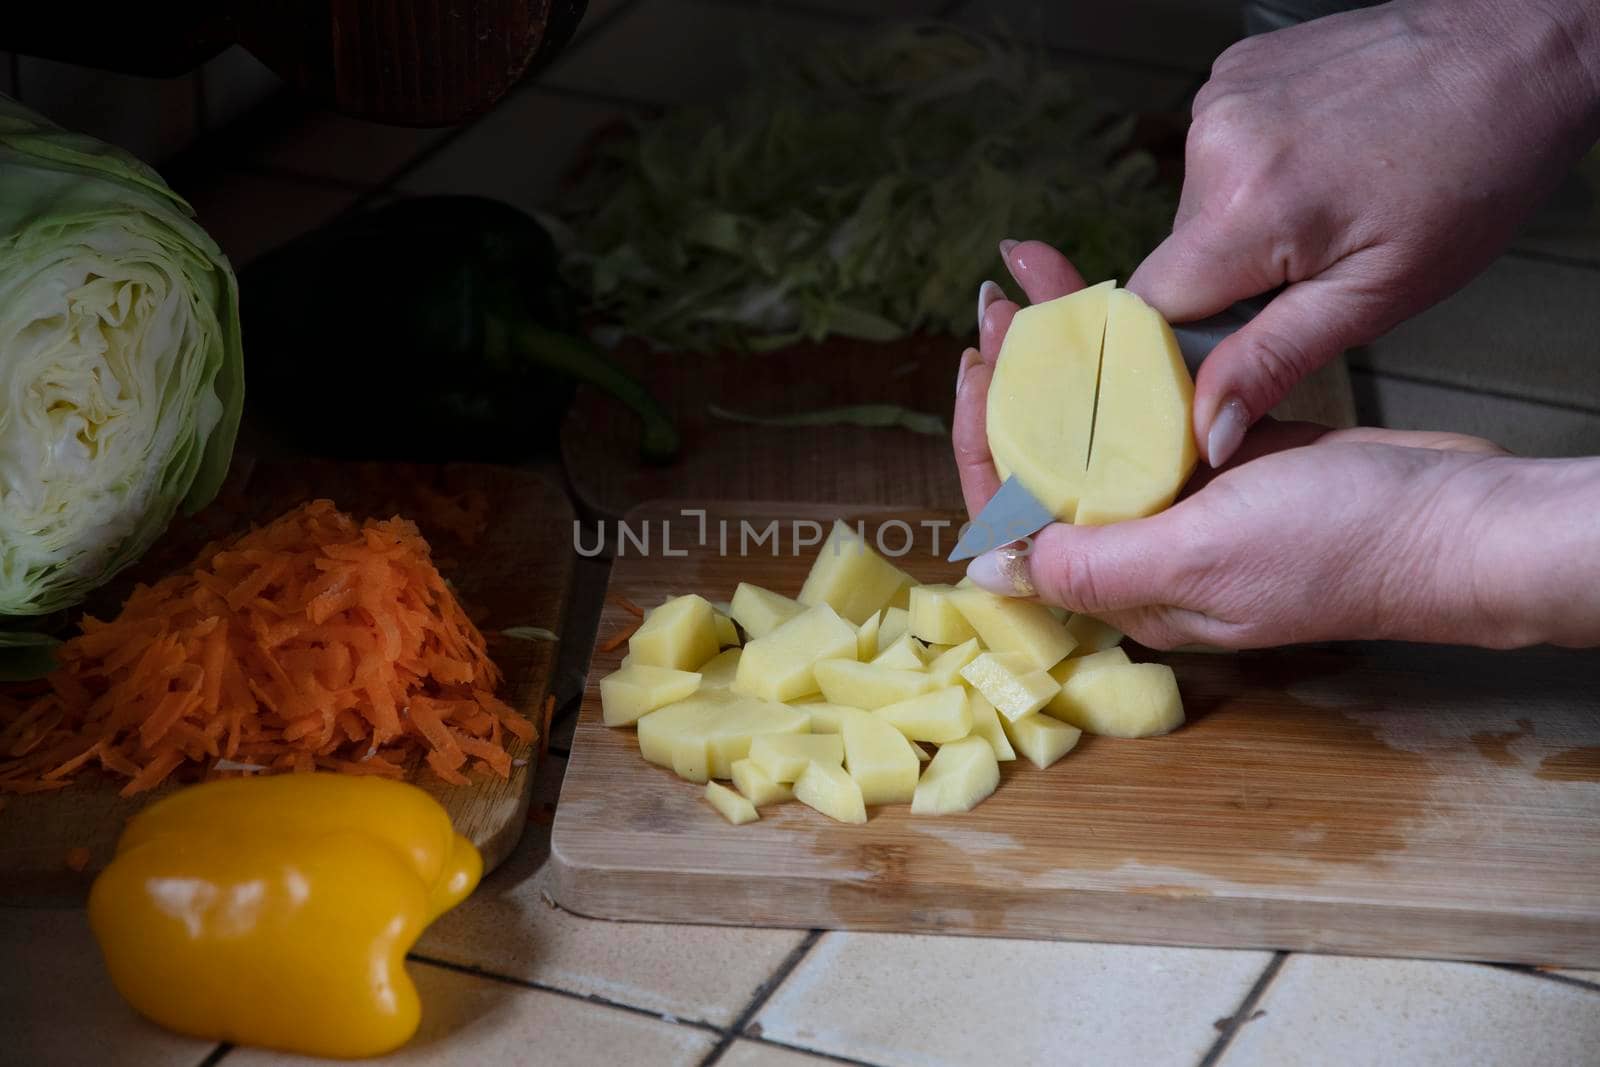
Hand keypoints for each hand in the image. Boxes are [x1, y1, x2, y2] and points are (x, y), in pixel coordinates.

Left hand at [960, 242, 1525, 649]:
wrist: (1463, 520)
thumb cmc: (1344, 545)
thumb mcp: (1203, 556)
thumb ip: (1094, 563)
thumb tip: (991, 568)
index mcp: (1126, 585)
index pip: (1018, 521)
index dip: (984, 444)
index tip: (978, 366)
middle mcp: (1143, 550)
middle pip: (1048, 466)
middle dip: (1013, 387)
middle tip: (999, 308)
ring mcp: (1185, 505)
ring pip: (1096, 430)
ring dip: (1062, 362)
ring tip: (1035, 290)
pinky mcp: (1226, 463)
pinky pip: (1151, 410)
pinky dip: (1125, 363)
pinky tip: (1104, 313)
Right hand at [1127, 0, 1599, 466]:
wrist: (1518, 54)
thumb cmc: (1476, 172)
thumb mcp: (1379, 295)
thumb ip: (1273, 361)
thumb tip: (1205, 429)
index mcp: (1245, 208)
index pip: (1150, 310)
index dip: (1184, 344)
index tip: (1233, 352)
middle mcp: (1217, 141)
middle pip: (1177, 259)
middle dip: (1230, 282)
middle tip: (1315, 268)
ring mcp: (1222, 97)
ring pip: (1199, 209)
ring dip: (1247, 227)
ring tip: (1329, 206)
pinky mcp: (1235, 71)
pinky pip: (1218, 154)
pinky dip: (1258, 173)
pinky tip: (1321, 161)